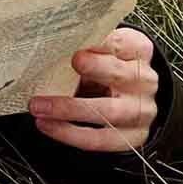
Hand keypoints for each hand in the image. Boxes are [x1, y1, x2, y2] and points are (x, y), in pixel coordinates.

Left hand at [26, 27, 159, 156]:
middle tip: (58, 72)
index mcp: (138, 52)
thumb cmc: (107, 68)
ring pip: (108, 112)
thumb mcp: (101, 51)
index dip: (100, 44)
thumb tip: (53, 48)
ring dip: (68, 109)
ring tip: (38, 107)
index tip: (78, 48)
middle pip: (119, 75)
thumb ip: (85, 49)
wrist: (130, 98)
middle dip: (91, 70)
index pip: (121, 44)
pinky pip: (100, 139)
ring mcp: (140, 112)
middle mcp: (144, 81)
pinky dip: (70, 134)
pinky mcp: (132, 137)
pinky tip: (48, 125)